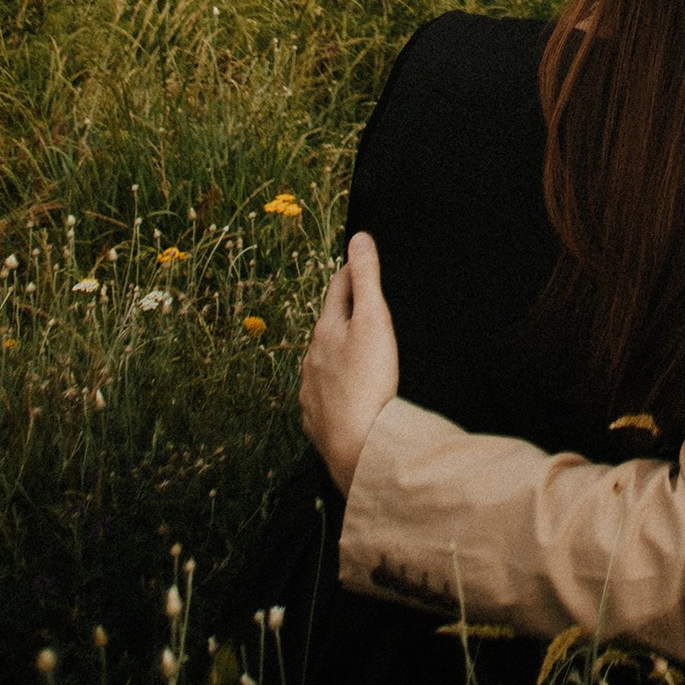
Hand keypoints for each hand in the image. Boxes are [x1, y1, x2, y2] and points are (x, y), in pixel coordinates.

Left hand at [299, 231, 398, 494]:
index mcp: (325, 331)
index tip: (358, 261)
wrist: (359, 446)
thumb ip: (366, 279)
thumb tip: (358, 238)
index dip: (351, 272)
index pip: (337, 289)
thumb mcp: (374, 322)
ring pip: (323, 363)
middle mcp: (311, 359)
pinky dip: (334, 388)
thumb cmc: (369, 381)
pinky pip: (323, 396)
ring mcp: (310, 391)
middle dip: (344, 314)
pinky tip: (346, 395)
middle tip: (363, 307)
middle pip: (328, 326)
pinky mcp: (316, 421)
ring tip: (356, 353)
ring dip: (337, 353)